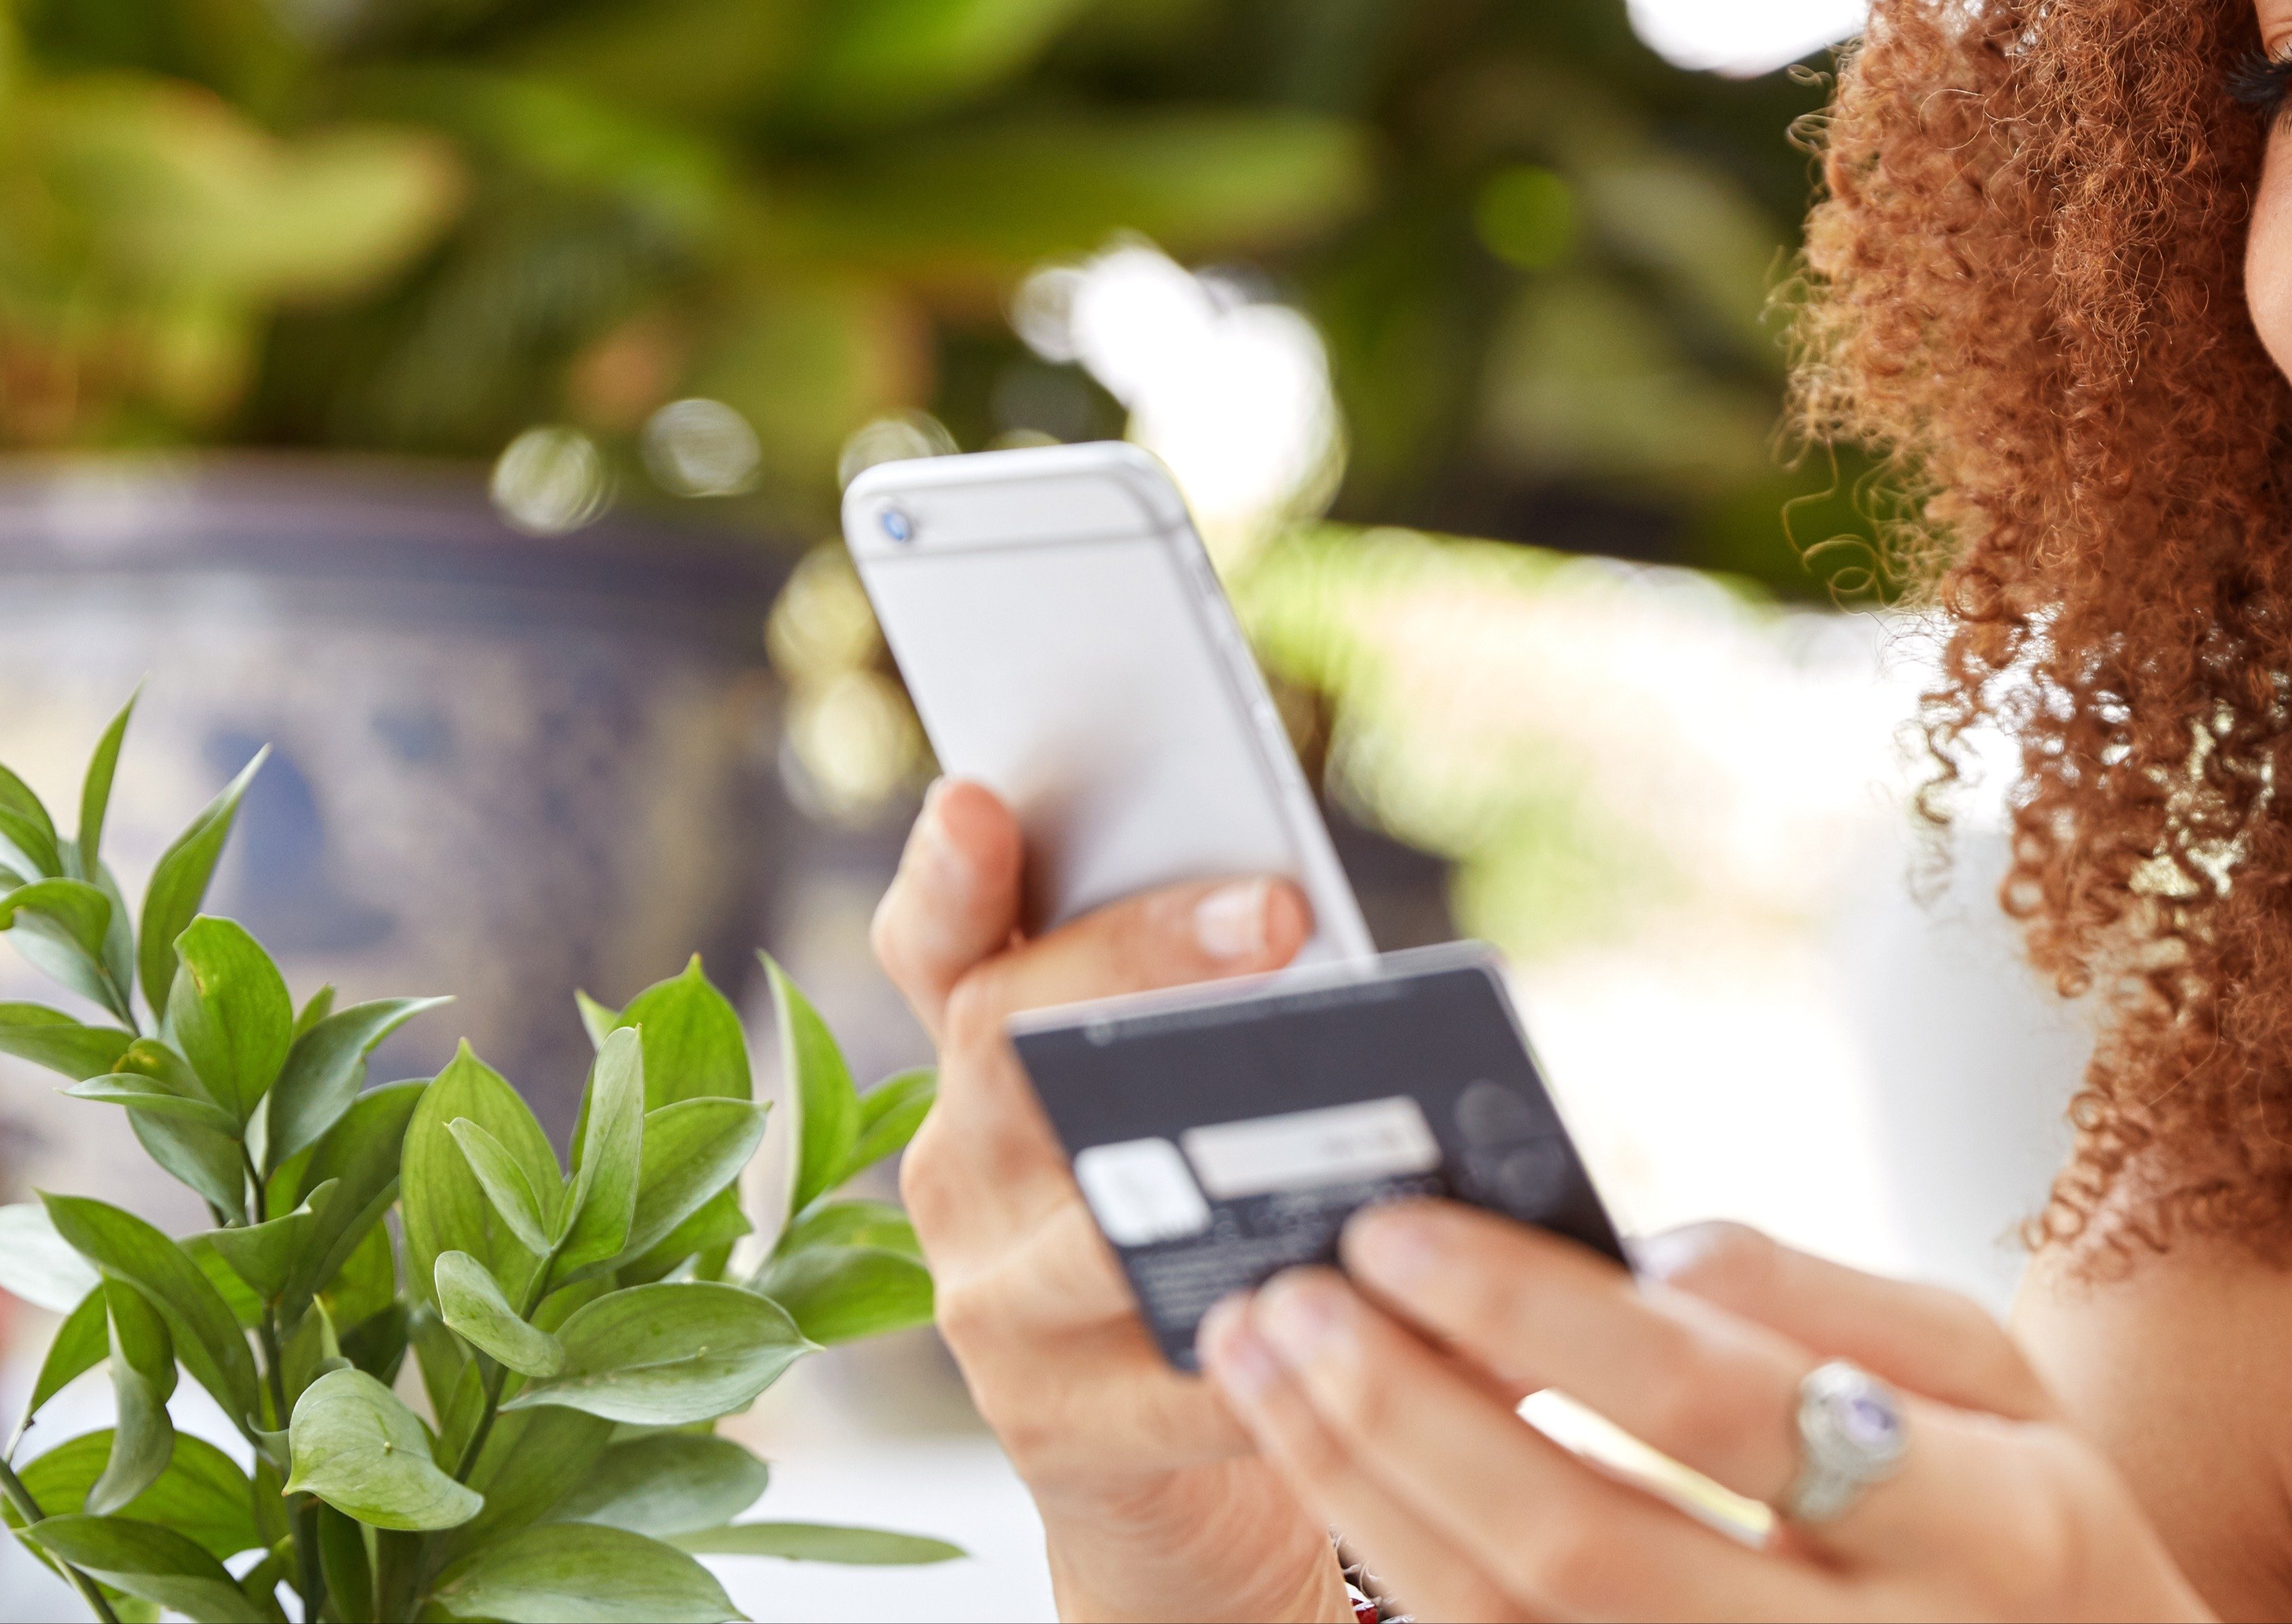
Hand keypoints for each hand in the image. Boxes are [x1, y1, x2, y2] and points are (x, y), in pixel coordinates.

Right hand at [872, 776, 1350, 1623]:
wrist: (1196, 1493)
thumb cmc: (1218, 1252)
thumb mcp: (1194, 1119)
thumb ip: (1223, 1030)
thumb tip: (1329, 932)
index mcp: (992, 1072)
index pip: (938, 950)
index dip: (949, 875)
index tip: (979, 797)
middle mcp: (962, 1173)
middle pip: (1010, 1044)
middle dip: (1138, 966)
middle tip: (1277, 911)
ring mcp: (990, 1304)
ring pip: (1080, 1219)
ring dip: (1211, 1175)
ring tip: (1335, 1125)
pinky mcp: (1054, 1429)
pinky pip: (1165, 1377)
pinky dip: (1264, 1343)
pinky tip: (1353, 1315)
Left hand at [1202, 1205, 2214, 1621]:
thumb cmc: (2027, 1535)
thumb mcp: (2001, 1386)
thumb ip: (1827, 1303)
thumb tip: (1638, 1248)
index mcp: (1988, 1525)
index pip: (1719, 1402)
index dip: (1538, 1310)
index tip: (1398, 1227)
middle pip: (1583, 1547)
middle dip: (1402, 1413)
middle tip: (1283, 1299)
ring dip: (1364, 1501)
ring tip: (1267, 1374)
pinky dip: (1412, 1592)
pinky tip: (1343, 1496)